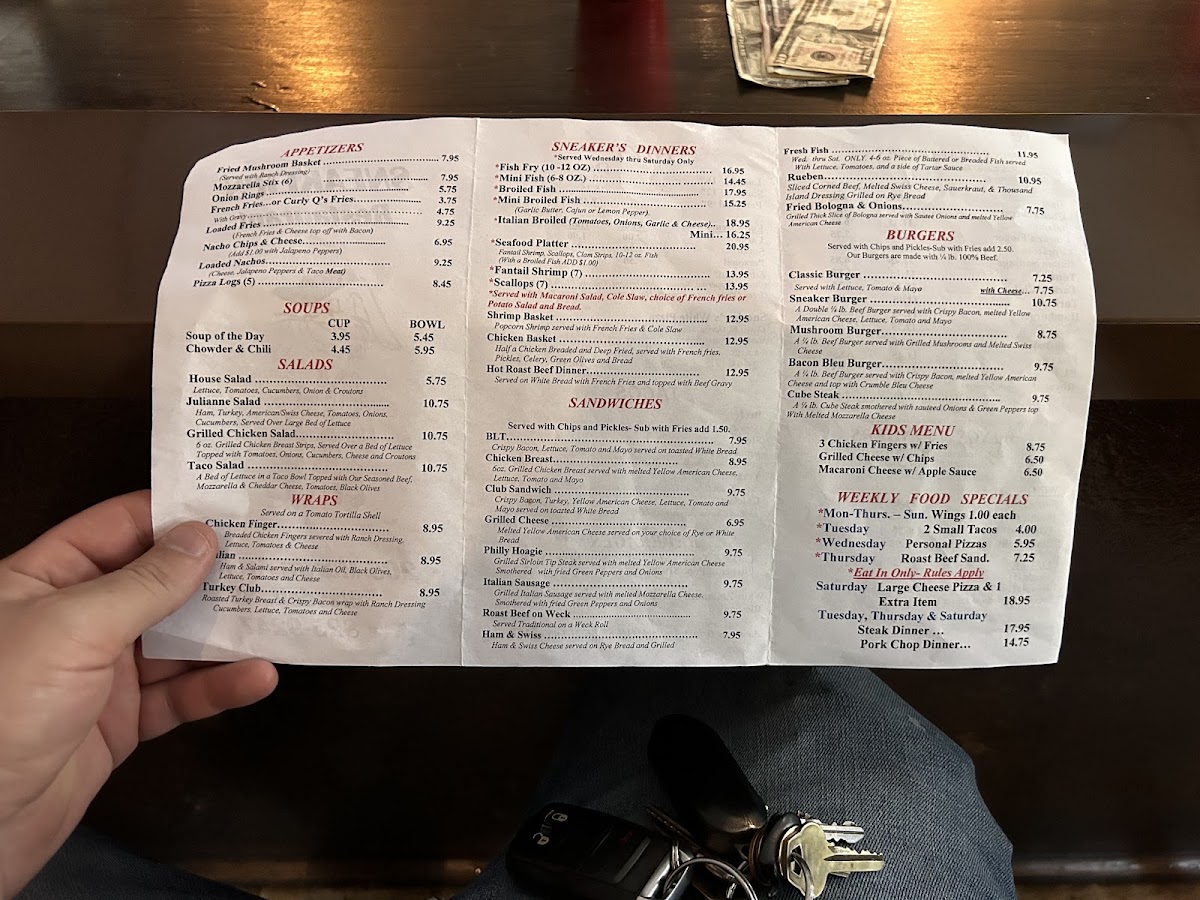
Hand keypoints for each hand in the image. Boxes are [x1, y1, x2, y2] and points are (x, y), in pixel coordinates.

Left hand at [0, 491, 276, 897]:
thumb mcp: (74, 629)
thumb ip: (144, 583)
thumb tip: (201, 537)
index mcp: (45, 580)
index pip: (119, 528)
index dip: (175, 514)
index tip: (235, 504)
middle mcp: (75, 620)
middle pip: (158, 582)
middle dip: (215, 573)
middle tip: (276, 556)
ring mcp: (99, 672)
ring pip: (178, 641)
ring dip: (227, 632)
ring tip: (281, 614)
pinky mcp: (120, 722)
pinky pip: (180, 696)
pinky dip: (219, 686)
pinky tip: (256, 676)